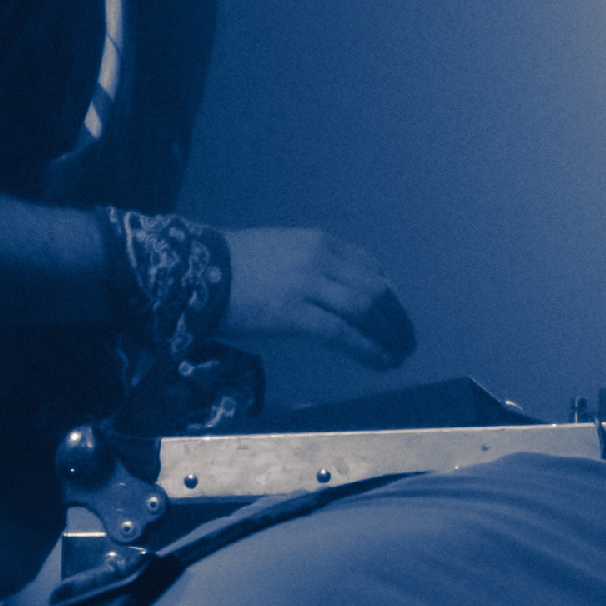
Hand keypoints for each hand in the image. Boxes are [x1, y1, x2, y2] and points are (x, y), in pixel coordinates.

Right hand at [224, 228, 415, 372]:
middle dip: (398, 319)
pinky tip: (380, 363)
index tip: (397, 317)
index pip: (372, 268)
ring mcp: (307, 285)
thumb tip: (342, 292)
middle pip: (376, 290)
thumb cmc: (234, 266)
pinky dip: (368, 350)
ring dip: (389, 337)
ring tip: (397, 357)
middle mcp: (320, 259)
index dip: (391, 297)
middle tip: (407, 342)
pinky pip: (343, 334)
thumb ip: (315, 266)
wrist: (198, 270)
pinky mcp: (294, 313)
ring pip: (366, 311)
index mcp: (320, 243)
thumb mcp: (283, 251)